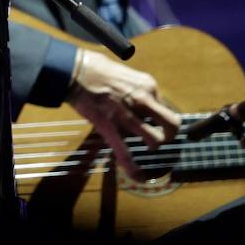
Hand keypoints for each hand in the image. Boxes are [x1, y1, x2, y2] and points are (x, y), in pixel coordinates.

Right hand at [68, 50, 180, 177]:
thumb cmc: (96, 67)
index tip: (152, 121)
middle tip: (160, 138)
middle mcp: (143, 100)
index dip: (159, 117)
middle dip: (168, 135)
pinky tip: (138, 177)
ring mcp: (127, 115)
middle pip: (171, 125)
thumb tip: (139, 101)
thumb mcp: (126, 73)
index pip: (165, 107)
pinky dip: (133, 168)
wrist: (74, 71)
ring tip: (146, 148)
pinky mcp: (110, 127)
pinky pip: (125, 152)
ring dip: (152, 147)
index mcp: (148, 85)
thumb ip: (137, 89)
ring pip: (153, 140)